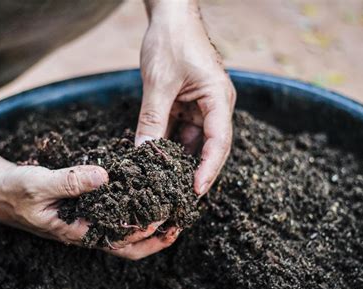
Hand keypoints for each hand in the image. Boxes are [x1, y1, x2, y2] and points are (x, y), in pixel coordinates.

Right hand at [0, 162, 178, 259]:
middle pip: (128, 244)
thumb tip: (103, 176)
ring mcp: (87, 221)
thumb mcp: (38, 185)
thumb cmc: (14, 192)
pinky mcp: (85, 208)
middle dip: (155, 237)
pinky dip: (132, 208)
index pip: (119, 240)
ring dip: (148, 225)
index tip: (167, 216)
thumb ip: (68, 181)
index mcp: (78, 232)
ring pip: (124, 231)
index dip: (145, 231)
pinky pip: (114, 214)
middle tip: (180, 221)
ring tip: (171, 210)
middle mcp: (87, 231)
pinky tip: (143, 193)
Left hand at [137, 0, 235, 195]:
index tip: (195, 191)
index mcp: (218, 99)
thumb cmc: (171, 41)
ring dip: (178, 160)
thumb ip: (152, 119)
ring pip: (192, 142)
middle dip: (194, 171)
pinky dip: (168, 144)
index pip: (219, 142)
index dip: (209, 169)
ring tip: (164, 184)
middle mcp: (215, 106)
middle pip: (209, 147)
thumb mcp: (158, 83)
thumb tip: (143, 153)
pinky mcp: (187, 105)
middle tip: (178, 197)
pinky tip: (155, 159)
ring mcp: (201, 106)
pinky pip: (180, 130)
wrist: (170, 16)